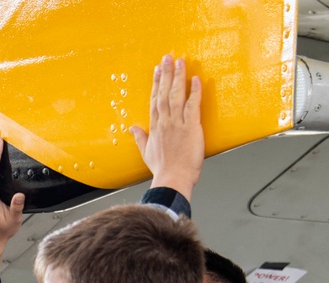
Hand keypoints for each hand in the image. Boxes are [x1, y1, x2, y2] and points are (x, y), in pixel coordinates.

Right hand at [130, 54, 203, 201]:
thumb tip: (132, 128)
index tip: (157, 69)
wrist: (172, 180)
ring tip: (180, 62)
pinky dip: (194, 91)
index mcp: (155, 127)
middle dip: (166, 73)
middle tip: (168, 57)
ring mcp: (177, 124)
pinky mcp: (191, 128)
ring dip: (178, 77)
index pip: (154, 100)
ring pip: (176, 95)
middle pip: (164, 92)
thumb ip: (140, 137)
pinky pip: (193, 105)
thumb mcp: (146, 152)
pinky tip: (196, 79)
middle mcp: (165, 122)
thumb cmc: (162, 169)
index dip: (156, 83)